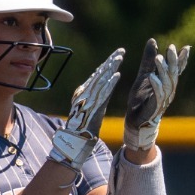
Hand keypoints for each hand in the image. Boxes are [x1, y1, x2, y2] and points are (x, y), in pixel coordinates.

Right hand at [48, 48, 125, 171]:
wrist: (73, 143)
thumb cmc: (81, 129)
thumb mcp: (88, 110)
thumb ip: (93, 99)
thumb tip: (101, 89)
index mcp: (82, 93)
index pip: (96, 75)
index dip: (106, 64)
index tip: (115, 55)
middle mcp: (83, 94)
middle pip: (99, 74)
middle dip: (110, 61)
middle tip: (121, 51)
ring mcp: (87, 100)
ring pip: (101, 80)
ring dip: (111, 68)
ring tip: (120, 58)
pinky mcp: (91, 108)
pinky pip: (102, 94)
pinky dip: (109, 84)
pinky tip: (117, 76)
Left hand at [123, 37, 188, 154]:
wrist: (135, 119)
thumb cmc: (141, 98)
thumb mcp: (143, 74)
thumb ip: (148, 59)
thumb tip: (153, 40)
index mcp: (167, 83)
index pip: (177, 69)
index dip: (182, 60)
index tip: (186, 48)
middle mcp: (168, 90)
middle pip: (174, 74)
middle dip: (173, 61)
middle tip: (171, 48)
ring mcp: (163, 99)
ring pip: (167, 83)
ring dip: (163, 70)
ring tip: (159, 58)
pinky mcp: (155, 107)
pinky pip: (158, 95)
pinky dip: (156, 85)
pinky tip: (152, 76)